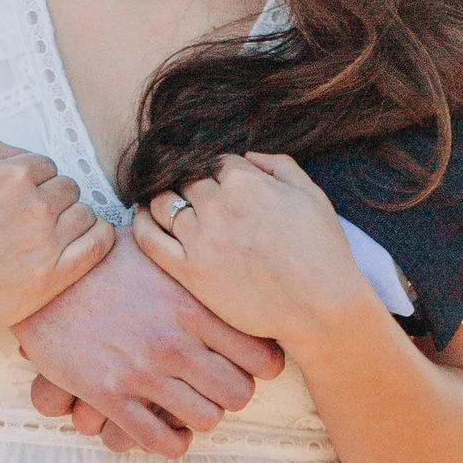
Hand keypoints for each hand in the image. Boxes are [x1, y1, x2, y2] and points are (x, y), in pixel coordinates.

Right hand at [0, 142, 112, 337]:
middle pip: (69, 188)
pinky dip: (100, 236)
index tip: (24, 198)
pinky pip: (99, 243)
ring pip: (85, 212)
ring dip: (73, 219)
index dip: (36, 181)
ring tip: (51, 234)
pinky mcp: (53, 276)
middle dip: (54, 199)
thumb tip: (23, 152)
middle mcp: (33, 205)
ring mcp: (46, 242)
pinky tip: (88, 238)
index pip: (47, 166)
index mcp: (11, 176)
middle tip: (33, 220)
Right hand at [16, 228, 283, 454]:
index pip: (260, 356)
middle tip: (216, 386)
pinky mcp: (109, 395)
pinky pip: (159, 440)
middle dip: (231, 394)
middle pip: (238, 394)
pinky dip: (170, 442)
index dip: (261, 366)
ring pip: (206, 420)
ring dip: (201, 417)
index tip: (248, 363)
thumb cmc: (100, 258)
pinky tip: (165, 427)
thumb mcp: (155, 247)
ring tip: (189, 405)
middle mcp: (174, 341)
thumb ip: (192, 261)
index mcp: (192, 304)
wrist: (41, 277)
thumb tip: (223, 251)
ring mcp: (142, 371)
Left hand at [132, 153, 374, 351]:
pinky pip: (149, 240)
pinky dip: (139, 223)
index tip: (218, 180)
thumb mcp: (311, 194)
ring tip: (164, 202)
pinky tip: (141, 217)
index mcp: (246, 182)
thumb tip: (248, 155)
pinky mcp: (189, 271)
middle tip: (192, 193)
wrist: (319, 307)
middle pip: (186, 180)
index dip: (217, 170)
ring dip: (163, 198)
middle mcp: (217, 205)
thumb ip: (279, 165)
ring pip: (163, 203)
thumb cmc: (323, 251)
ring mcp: (200, 239)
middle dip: (190, 183)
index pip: (216, 161)